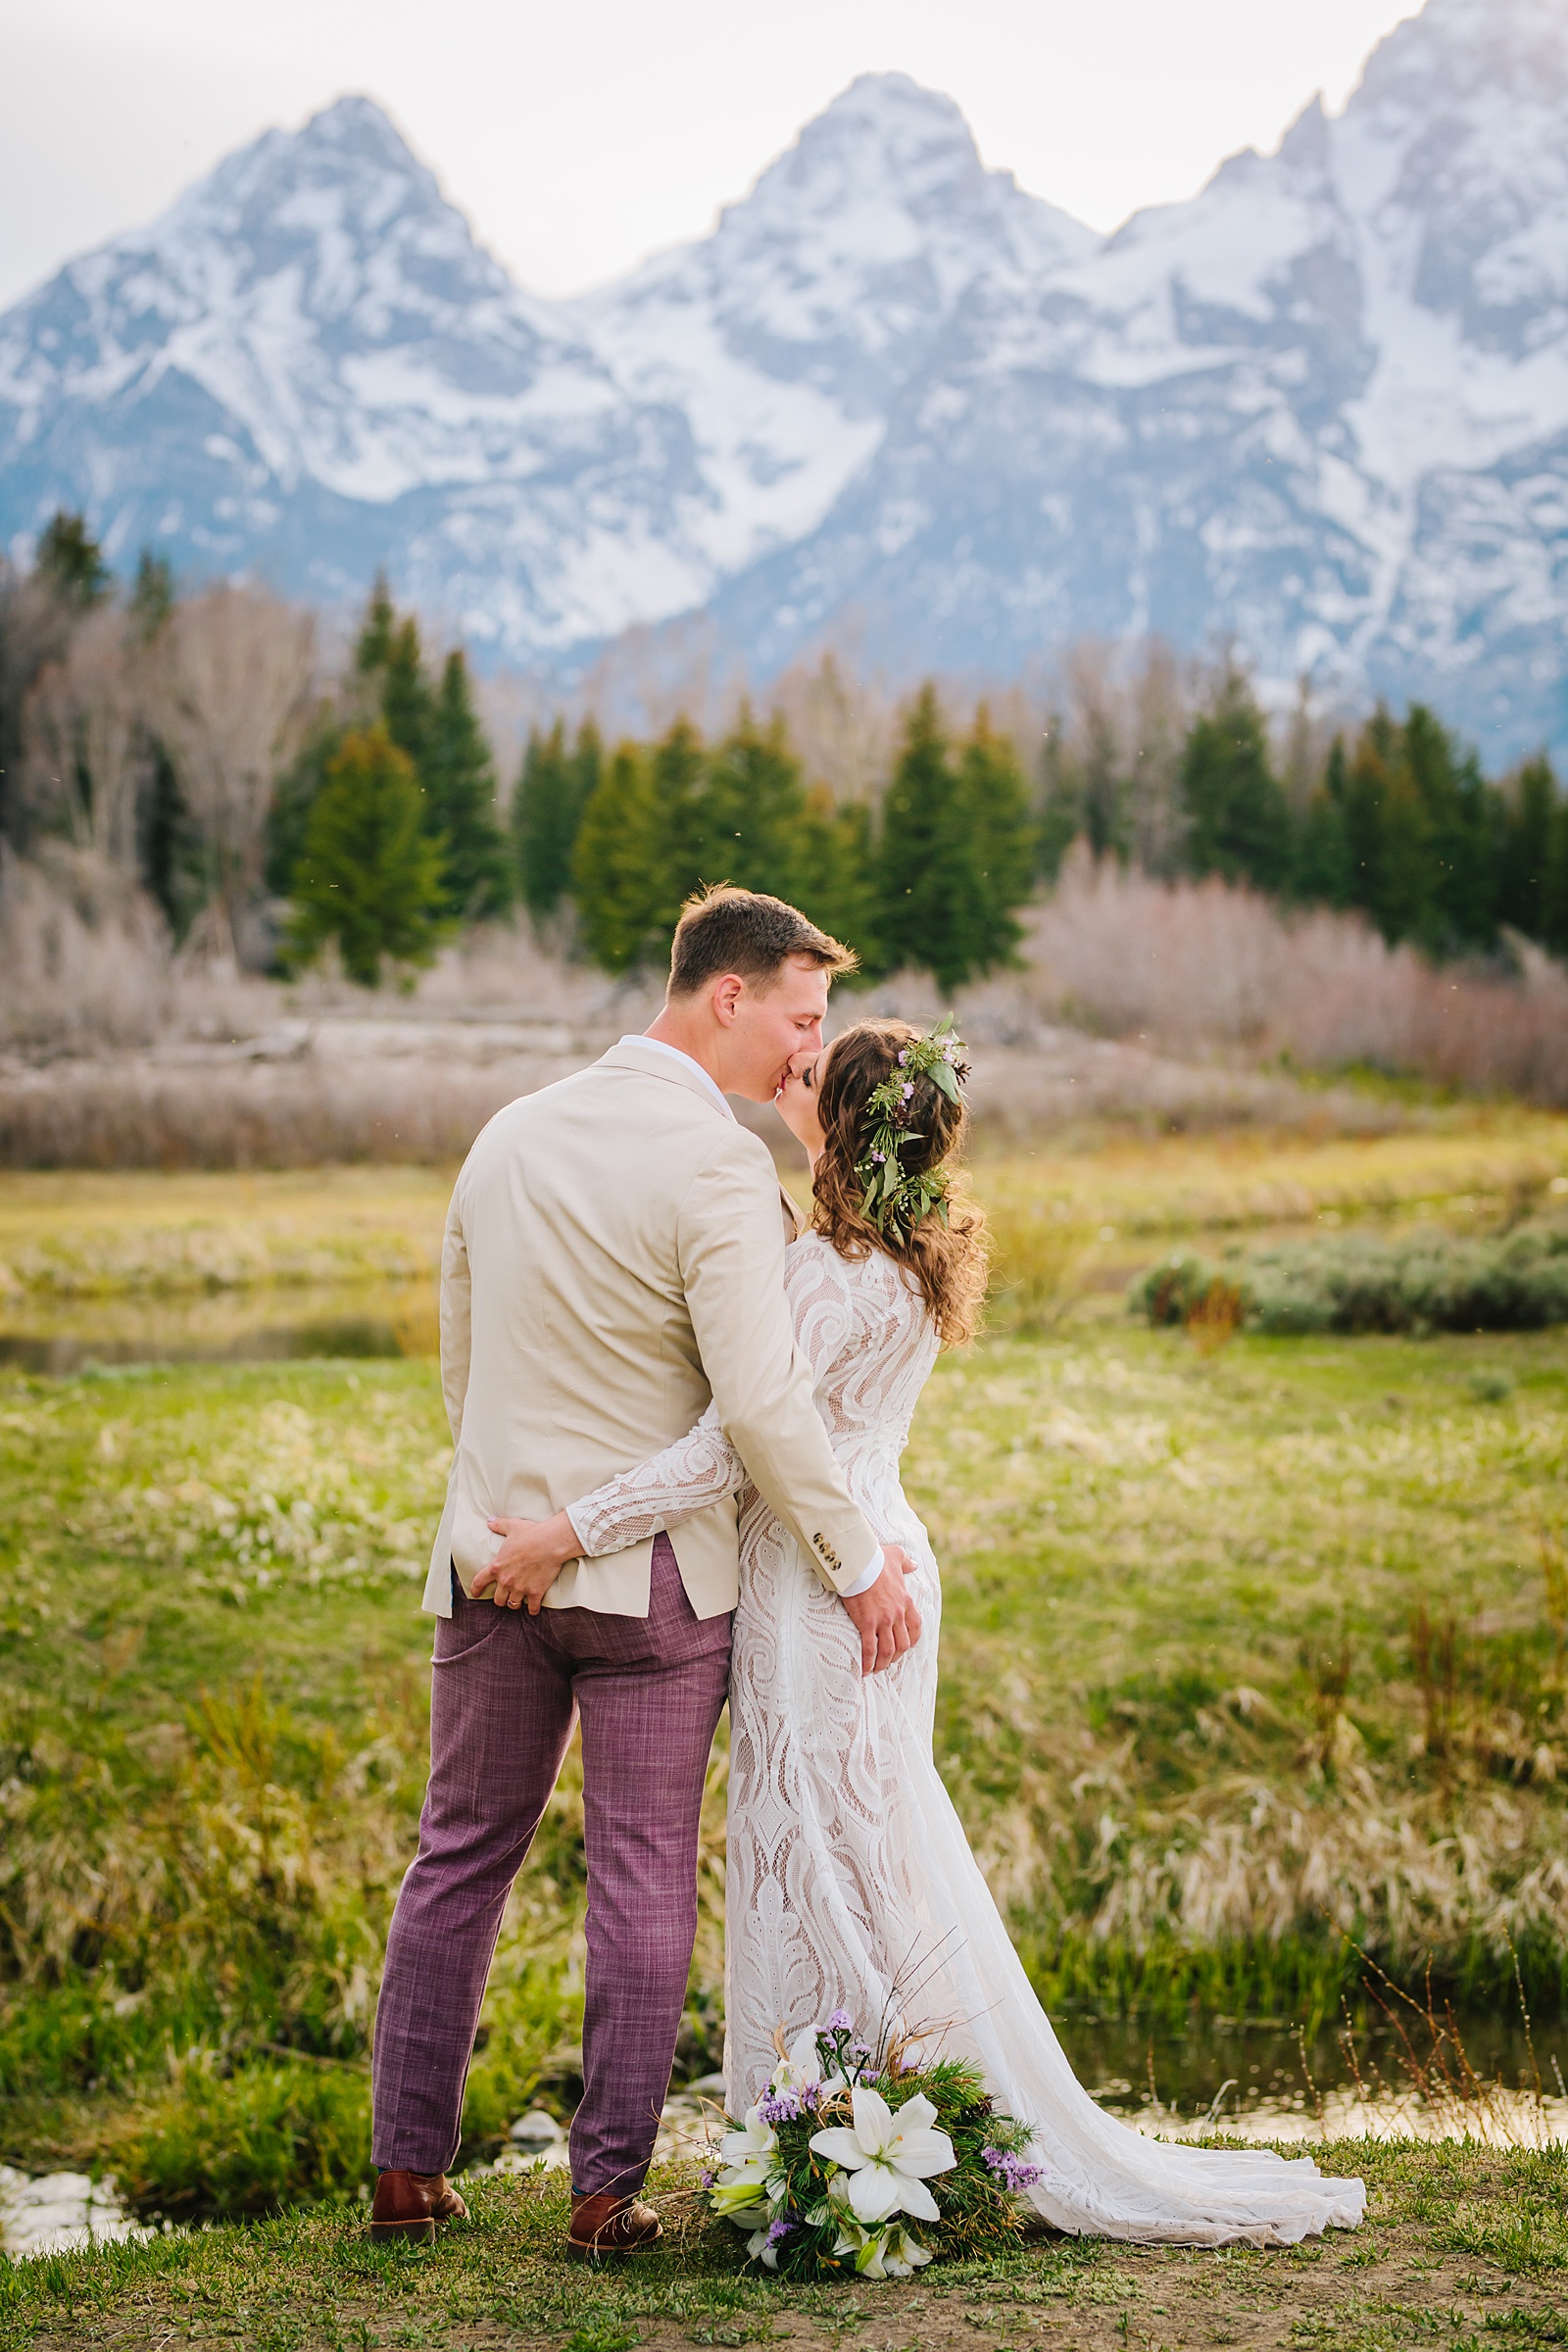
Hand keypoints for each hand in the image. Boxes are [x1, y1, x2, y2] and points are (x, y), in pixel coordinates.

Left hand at [471, 1509, 579, 1613]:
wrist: (551, 1542)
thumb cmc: (531, 1534)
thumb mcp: (512, 1526)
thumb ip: (499, 1525)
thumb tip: (490, 1521)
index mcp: (497, 1567)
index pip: (479, 1582)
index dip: (476, 1589)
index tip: (476, 1593)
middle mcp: (506, 1581)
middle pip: (497, 1599)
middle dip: (500, 1598)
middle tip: (505, 1595)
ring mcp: (521, 1589)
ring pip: (512, 1604)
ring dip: (514, 1603)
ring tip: (518, 1600)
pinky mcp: (536, 1593)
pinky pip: (532, 1608)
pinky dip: (533, 1610)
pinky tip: (534, 1609)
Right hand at [840, 1545, 921, 1676]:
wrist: (859, 1562)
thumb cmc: (875, 1558)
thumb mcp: (896, 1556)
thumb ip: (906, 1563)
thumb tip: (914, 1565)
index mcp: (905, 1601)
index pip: (915, 1627)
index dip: (912, 1640)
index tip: (905, 1646)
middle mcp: (897, 1614)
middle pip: (903, 1644)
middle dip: (897, 1656)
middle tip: (888, 1661)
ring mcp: (883, 1620)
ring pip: (889, 1650)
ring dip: (883, 1663)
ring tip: (875, 1669)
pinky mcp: (867, 1624)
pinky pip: (870, 1649)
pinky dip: (868, 1662)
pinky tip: (864, 1670)